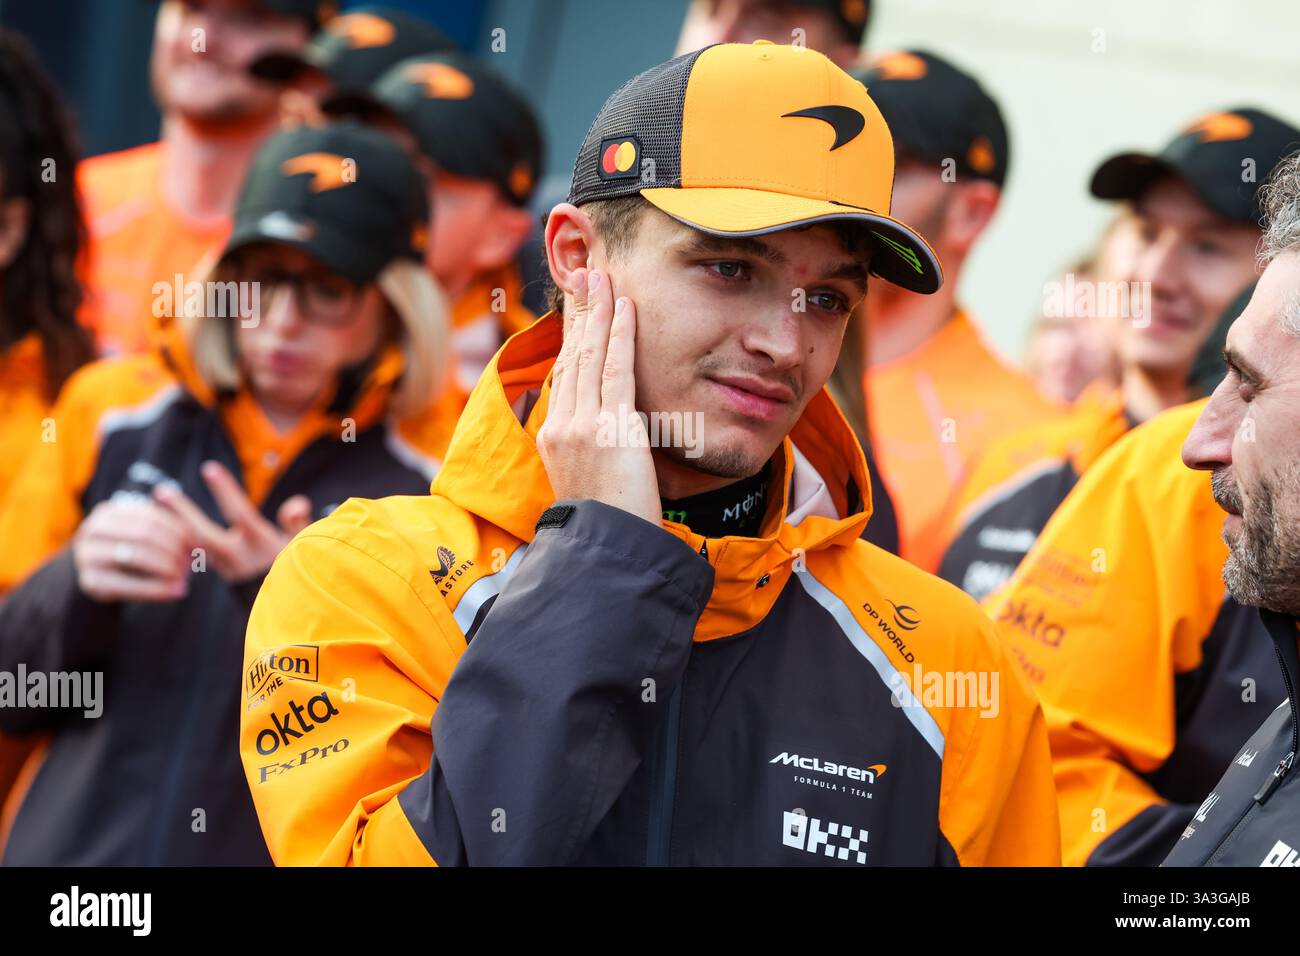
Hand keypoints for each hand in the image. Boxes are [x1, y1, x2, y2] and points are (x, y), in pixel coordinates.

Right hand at [73, 498, 191, 602]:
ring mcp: (87, 555)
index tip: (199, 545)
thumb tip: (200, 539)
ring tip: (186, 577)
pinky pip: (129, 585)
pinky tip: (177, 592)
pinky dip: (158, 589)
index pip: (152, 516)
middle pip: (145, 534)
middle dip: (174, 549)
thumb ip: (164, 531)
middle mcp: (93, 529)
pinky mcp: (89, 581)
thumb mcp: (141, 536)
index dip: (179, 530)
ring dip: (168, 567)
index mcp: (109, 512)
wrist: (98, 579)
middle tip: (193, 563)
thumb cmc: (127, 553)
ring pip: (138, 556)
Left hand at [154, 461, 312, 583]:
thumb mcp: (304, 545)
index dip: (224, 490)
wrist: (290, 607)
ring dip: (175, 525)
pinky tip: (166, 525)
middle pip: (203, 534)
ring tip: (155, 504)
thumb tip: (296, 503)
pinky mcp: (223, 573)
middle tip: (161, 490)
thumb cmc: (300, 567)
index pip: (239, 514)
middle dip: (183, 512)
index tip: (209, 468)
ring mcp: (227, 568)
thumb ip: (298, 522)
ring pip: (194, 546)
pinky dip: (179, 540)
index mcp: (261, 545)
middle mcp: (239, 558)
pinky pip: (195, 555)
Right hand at [537, 268, 660, 524]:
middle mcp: (562, 425)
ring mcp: (583, 424)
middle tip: (586, 274)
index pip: (563, 374)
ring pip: (590, 355)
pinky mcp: (612, 427)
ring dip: (598, 311)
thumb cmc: (605, 523)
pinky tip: (625, 307)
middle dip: (580, 311)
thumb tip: (608, 424)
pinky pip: (616, 370)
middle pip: (571, 355)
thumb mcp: (587, 479)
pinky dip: (620, 334)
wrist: (606, 549)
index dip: (571, 335)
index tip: (578, 306)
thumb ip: (590, 446)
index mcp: (553, 437)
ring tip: (603, 277)